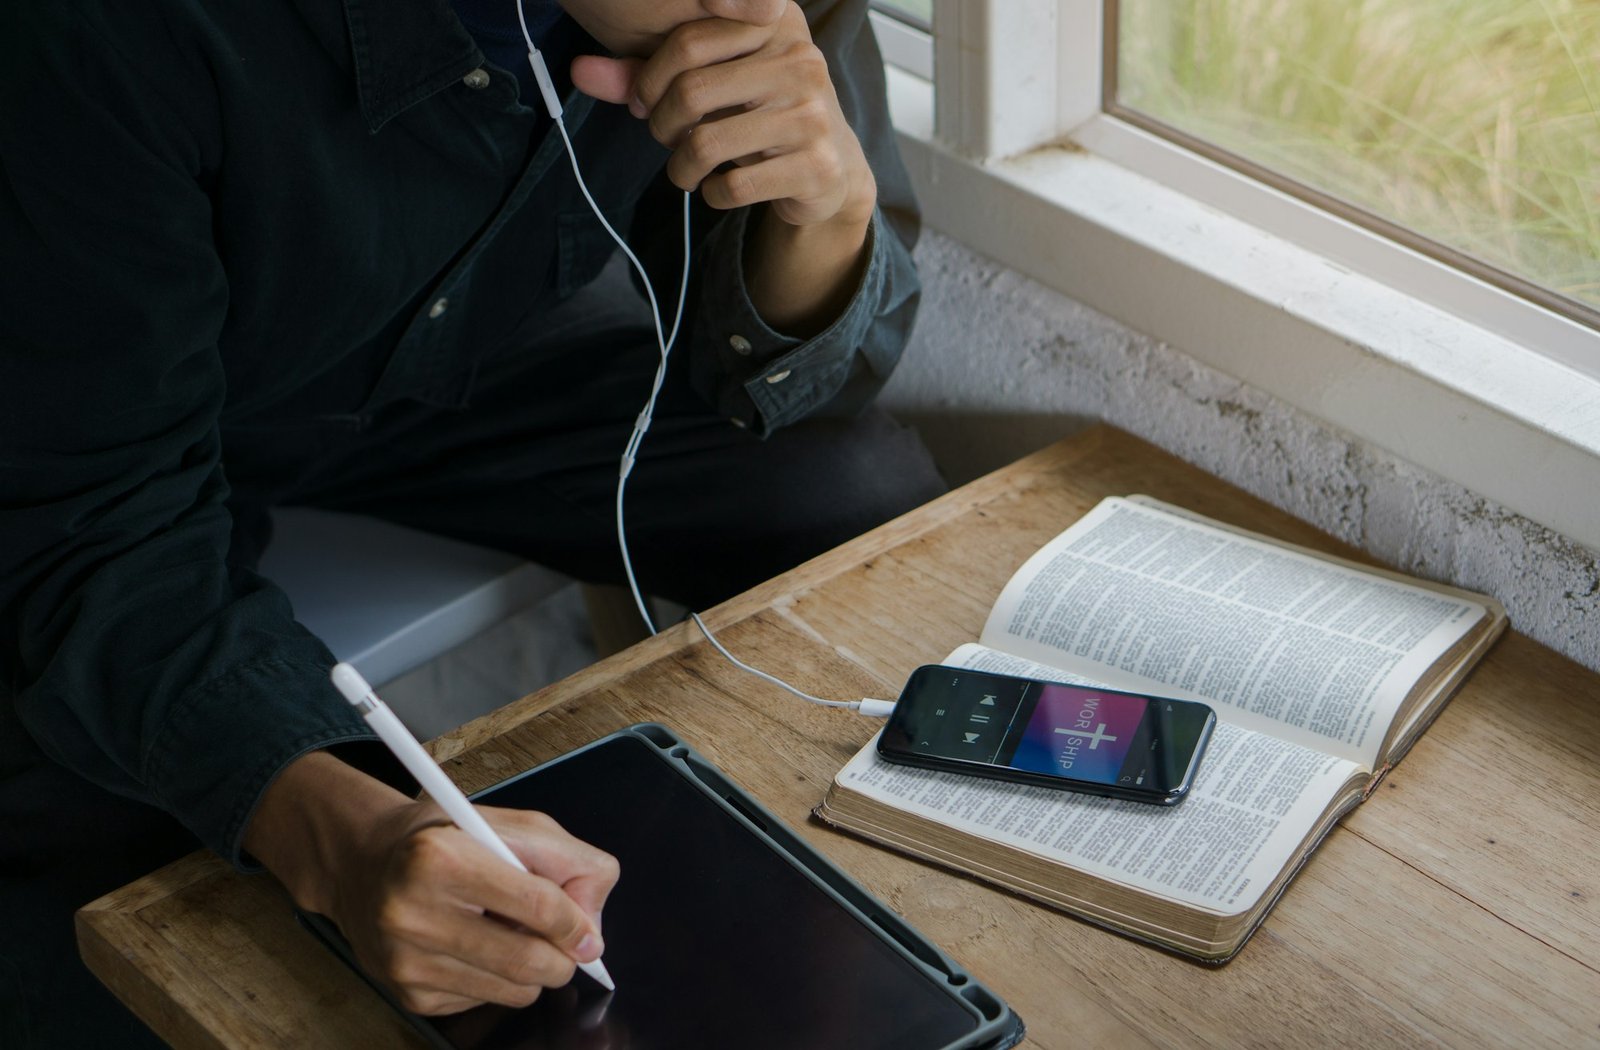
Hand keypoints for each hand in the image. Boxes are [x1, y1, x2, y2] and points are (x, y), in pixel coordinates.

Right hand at [244, 752, 619, 1014]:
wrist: (365, 863)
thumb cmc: (445, 839)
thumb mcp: (509, 826)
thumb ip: (568, 861)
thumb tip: (592, 926)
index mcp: (441, 858)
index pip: (537, 905)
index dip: (576, 924)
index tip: (589, 935)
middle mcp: (414, 913)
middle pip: (529, 961)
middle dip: (563, 957)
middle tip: (563, 942)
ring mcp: (407, 961)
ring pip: (514, 991)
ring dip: (532, 970)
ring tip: (510, 933)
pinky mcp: (409, 994)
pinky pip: (484, 1002)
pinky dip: (497, 980)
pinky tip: (476, 946)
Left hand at [570, 2, 876, 230]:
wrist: (829, 169)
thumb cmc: (757, 114)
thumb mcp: (708, 81)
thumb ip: (644, 73)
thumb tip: (578, 70)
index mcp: (774, 22)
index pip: (687, 41)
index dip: (650, 79)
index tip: (644, 102)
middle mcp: (800, 60)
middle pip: (691, 92)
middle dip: (661, 127)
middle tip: (665, 140)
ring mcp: (812, 114)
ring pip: (707, 143)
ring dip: (681, 168)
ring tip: (686, 170)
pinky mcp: (816, 165)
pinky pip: (734, 186)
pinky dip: (713, 194)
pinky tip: (721, 187)